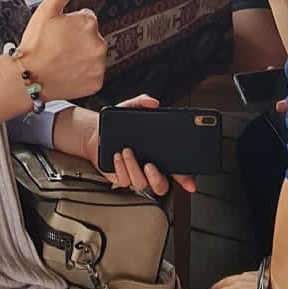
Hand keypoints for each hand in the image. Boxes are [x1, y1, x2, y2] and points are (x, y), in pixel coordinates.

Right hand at [20, 0, 106, 100]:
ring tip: (62, 61)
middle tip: (59, 48)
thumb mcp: (46, 12)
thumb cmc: (35, 45)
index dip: (71, 25)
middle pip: (92, 38)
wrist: (28, 78)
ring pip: (93, 56)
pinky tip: (68, 73)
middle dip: (79, 41)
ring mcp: (98, 65)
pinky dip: (84, 75)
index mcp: (88, 23)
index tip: (59, 34)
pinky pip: (93, 75)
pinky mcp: (96, 82)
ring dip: (82, 58)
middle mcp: (98, 43)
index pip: (87, 19)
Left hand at [73, 95, 197, 196]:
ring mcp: (134, 174)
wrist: (97, 133)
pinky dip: (121, 167)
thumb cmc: (118, 126)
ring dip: (134, 167)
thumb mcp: (130, 109)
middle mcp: (147, 169)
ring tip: (126, 151)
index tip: (190, 184)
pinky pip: (124, 180)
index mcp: (157, 156)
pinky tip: (117, 156)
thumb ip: (141, 102)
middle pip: (161, 186)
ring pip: (140, 183)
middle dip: (157, 178)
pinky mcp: (120, 177)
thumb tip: (152, 102)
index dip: (185, 179)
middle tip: (150, 165)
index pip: (176, 171)